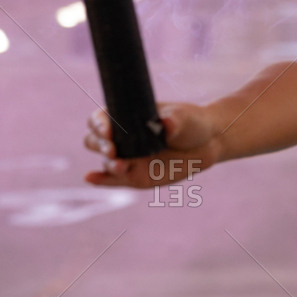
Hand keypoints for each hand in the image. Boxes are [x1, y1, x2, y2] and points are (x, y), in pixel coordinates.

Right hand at [82, 103, 216, 188]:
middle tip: (112, 150)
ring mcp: (126, 158)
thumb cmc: (190, 123)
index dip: (99, 123)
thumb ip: (174, 121)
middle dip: (99, 144)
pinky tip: (90, 178)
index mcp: (125, 117)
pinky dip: (101, 180)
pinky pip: (113, 180)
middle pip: (94, 140)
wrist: (207, 142)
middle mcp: (120, 138)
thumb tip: (165, 124)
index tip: (108, 129)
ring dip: (109, 163)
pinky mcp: (134, 176)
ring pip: (106, 161)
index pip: (100, 118)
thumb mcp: (184, 118)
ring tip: (120, 165)